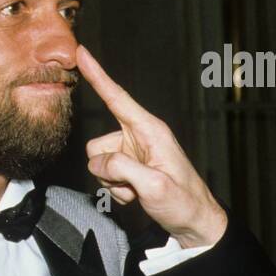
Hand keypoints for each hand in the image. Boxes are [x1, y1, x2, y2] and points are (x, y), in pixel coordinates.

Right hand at [77, 45, 227, 247]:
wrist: (194, 223)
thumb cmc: (183, 202)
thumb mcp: (154, 186)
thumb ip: (123, 169)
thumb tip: (99, 161)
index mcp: (150, 130)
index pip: (117, 97)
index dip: (97, 75)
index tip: (81, 52)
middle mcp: (139, 137)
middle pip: (97, 145)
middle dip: (106, 170)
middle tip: (133, 187)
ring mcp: (133, 153)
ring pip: (98, 163)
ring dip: (113, 183)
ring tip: (138, 192)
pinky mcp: (130, 167)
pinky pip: (105, 176)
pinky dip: (117, 190)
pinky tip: (137, 196)